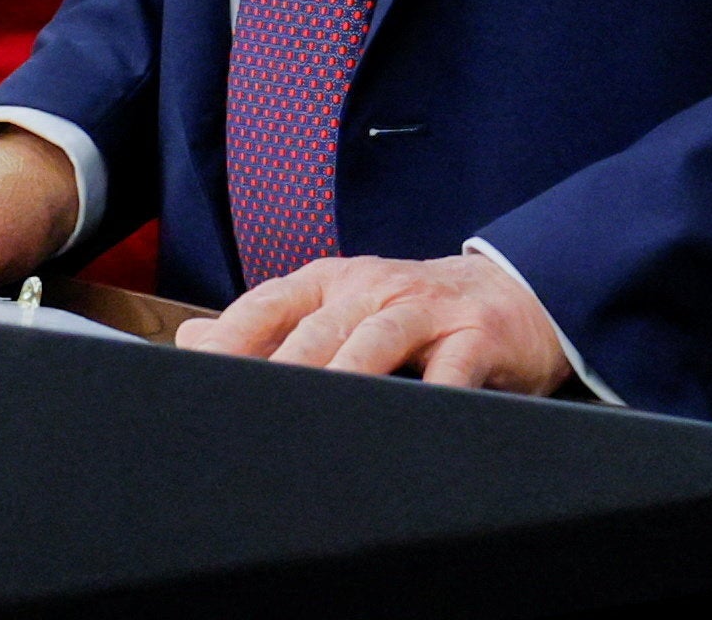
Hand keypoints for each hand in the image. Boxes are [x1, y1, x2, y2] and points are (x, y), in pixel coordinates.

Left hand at [177, 252, 575, 392]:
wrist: (521, 290)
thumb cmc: (418, 310)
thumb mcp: (343, 305)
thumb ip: (272, 326)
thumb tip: (191, 340)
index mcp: (335, 282)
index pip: (270, 304)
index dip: (231, 340)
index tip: (197, 381)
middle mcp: (376, 288)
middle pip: (316, 329)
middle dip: (278, 370)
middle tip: (245, 414)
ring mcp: (427, 309)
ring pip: (375, 341)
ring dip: (341, 378)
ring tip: (311, 420)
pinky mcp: (477, 335)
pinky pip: (451, 372)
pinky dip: (430, 398)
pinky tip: (407, 429)